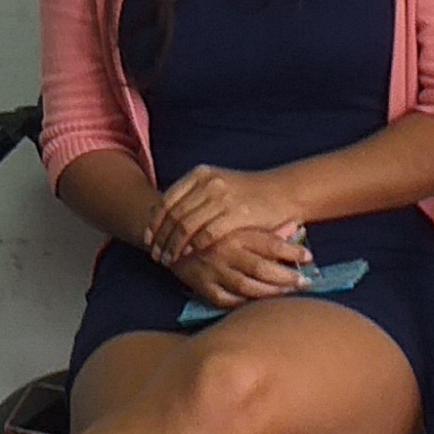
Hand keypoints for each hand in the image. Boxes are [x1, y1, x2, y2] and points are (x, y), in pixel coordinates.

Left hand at [145, 165, 306, 264]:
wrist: (284, 192)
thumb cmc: (250, 193)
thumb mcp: (219, 184)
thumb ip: (194, 195)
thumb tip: (166, 215)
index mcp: (200, 174)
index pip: (167, 200)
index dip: (154, 222)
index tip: (148, 238)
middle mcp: (209, 183)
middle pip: (173, 215)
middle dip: (161, 238)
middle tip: (155, 255)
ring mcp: (222, 198)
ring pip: (186, 226)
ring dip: (174, 246)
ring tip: (169, 260)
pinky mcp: (237, 214)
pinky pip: (207, 235)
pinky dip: (194, 248)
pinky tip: (190, 257)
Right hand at [164, 226, 308, 309]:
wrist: (171, 236)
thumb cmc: (213, 230)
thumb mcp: (238, 223)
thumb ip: (267, 228)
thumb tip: (295, 225)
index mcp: (234, 232)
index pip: (268, 243)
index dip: (291, 251)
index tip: (309, 256)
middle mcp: (224, 251)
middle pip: (260, 268)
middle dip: (286, 277)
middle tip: (306, 281)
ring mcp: (213, 270)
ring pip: (247, 287)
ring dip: (271, 292)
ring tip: (290, 293)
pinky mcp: (203, 286)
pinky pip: (228, 300)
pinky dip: (245, 303)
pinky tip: (262, 304)